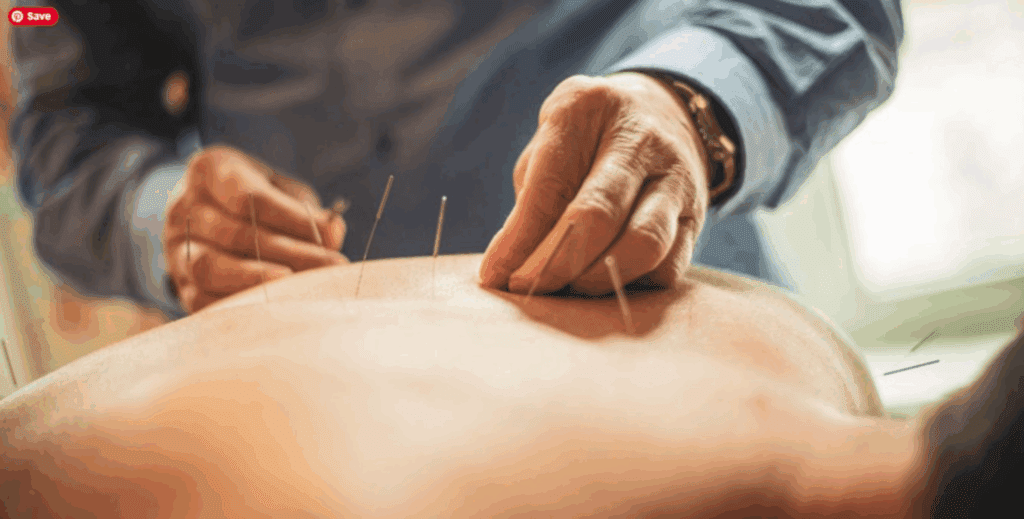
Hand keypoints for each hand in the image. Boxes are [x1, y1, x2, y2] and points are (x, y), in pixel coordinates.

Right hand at [164, 146, 347, 312]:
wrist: (210, 214)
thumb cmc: (257, 197)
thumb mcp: (281, 189)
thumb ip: (305, 209)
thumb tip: (333, 234)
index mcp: (209, 170)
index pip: (248, 197)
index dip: (291, 218)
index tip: (330, 235)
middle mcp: (183, 207)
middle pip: (235, 234)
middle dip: (290, 254)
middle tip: (331, 268)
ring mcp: (176, 247)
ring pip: (211, 269)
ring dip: (260, 281)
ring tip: (301, 287)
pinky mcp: (181, 283)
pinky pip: (202, 301)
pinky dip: (239, 306)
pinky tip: (275, 306)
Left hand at [479, 72, 711, 294]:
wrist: (663, 113)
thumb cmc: (585, 142)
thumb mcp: (550, 148)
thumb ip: (531, 203)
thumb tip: (505, 270)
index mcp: (586, 108)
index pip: (551, 183)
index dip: (521, 238)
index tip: (498, 276)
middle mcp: (639, 139)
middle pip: (599, 214)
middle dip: (557, 263)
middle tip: (530, 290)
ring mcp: (676, 177)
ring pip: (644, 244)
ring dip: (600, 279)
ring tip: (571, 289)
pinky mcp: (697, 215)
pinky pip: (669, 265)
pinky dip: (634, 285)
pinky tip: (607, 285)